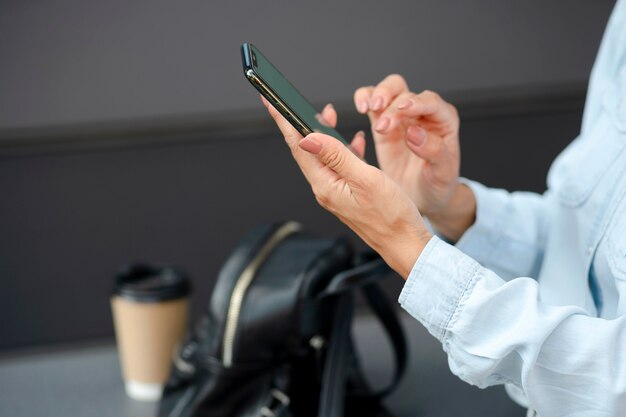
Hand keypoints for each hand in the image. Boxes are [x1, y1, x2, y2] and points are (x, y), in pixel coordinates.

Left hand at [262, 96, 430, 277]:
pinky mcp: (348, 193)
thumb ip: (337, 156)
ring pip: (323, 156)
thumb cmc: (391, 216)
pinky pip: (340, 165)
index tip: (272, 101)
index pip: (298, 146)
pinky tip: (354, 141)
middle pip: (305, 149)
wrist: (405, 244)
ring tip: (328, 113)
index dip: (284, 120)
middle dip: (299, 122)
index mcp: (325, 185)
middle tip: (294, 100)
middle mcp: (325, 189)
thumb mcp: (366, 179)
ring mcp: (336, 192)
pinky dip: (344, 148)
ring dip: (324, 133)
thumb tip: (308, 137)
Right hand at [354, 75, 474, 240]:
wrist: (423, 197)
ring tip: (366, 109)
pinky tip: (361, 108)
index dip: (416, 102)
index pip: (430, 102)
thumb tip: (414, 133)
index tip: (402, 109)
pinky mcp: (384, 124)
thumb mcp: (442, 173)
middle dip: (390, 101)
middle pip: (404, 91)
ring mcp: (401, 117)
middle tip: (380, 119)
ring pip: (388, 90)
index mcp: (443, 121)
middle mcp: (422, 113)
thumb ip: (433, 151)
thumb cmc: (437, 184)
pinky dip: (364, 99)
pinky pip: (372, 103)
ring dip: (376, 95)